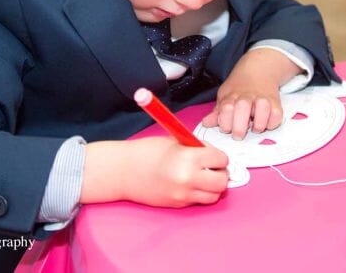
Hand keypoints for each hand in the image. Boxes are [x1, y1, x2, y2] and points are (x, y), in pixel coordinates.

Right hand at [81, 137, 228, 207]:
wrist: (123, 171)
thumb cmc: (147, 152)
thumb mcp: (176, 141)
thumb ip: (197, 148)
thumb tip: (215, 154)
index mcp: (188, 158)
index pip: (221, 160)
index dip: (219, 156)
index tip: (213, 155)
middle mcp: (188, 179)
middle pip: (222, 181)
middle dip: (220, 172)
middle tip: (212, 167)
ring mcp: (183, 195)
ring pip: (214, 195)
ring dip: (213, 185)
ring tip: (202, 176)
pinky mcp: (178, 204)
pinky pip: (199, 200)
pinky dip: (200, 193)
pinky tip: (190, 183)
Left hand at [201, 48, 301, 139]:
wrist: (258, 69)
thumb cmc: (239, 87)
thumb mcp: (225, 96)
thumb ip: (217, 112)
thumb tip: (206, 123)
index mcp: (231, 96)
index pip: (225, 108)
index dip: (224, 122)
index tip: (225, 128)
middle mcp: (247, 97)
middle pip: (242, 108)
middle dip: (240, 126)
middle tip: (238, 135)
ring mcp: (262, 98)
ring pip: (263, 109)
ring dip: (259, 124)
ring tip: (254, 127)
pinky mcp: (275, 102)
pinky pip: (277, 115)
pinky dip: (272, 123)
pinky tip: (266, 123)